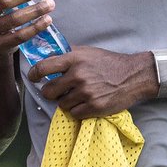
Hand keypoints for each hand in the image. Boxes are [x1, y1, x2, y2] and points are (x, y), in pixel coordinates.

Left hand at [28, 46, 155, 118]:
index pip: (44, 67)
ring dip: (66, 102)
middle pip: (49, 91)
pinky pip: (74, 113)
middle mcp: (78, 75)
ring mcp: (86, 92)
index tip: (33, 78)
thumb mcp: (87, 52)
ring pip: (62, 104)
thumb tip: (48, 58)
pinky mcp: (94, 107)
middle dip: (50, 92)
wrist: (133, 76)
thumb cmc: (108, 62)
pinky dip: (78, 110)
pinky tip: (86, 102)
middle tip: (57, 91)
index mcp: (74, 59)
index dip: (34, 74)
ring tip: (78, 96)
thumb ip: (68, 55)